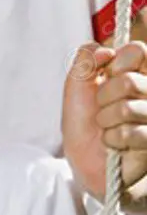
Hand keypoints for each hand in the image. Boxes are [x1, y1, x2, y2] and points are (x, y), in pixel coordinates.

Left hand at [63, 41, 146, 211]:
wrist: (85, 164)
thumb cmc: (83, 123)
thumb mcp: (76, 86)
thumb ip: (86, 60)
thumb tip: (106, 50)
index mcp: (135, 73)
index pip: (139, 50)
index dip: (117, 62)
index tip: (105, 75)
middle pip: (129, 80)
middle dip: (103, 97)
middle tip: (101, 109)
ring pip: (128, 107)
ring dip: (106, 120)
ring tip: (106, 128)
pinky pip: (133, 133)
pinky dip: (114, 139)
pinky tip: (115, 144)